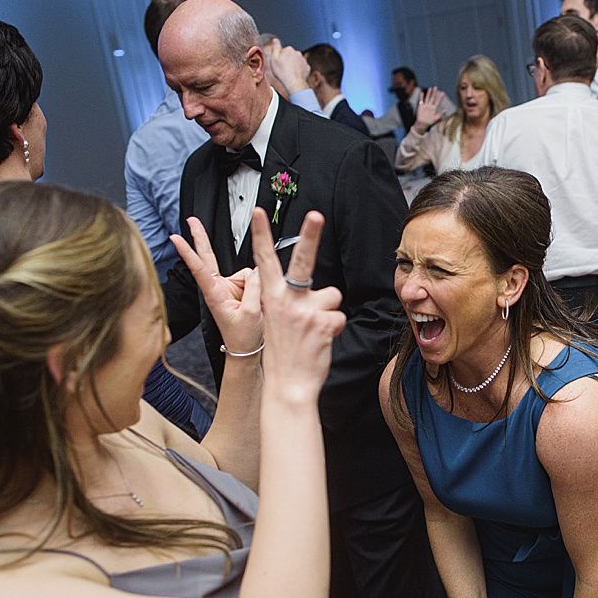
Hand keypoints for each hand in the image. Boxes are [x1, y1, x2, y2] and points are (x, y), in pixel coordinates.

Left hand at [171, 217, 261, 353]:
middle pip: (208, 258)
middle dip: (201, 239)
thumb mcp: (252, 313)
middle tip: (192, 221)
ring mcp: (228, 289)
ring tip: (256, 303)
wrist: (245, 351)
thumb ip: (254, 287)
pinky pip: (251, 279)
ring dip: (253, 283)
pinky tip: (258, 300)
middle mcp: (218, 289)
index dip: (188, 252)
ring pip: (244, 271)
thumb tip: (257, 269)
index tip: (176, 237)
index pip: (199, 268)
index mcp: (215, 294)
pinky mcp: (238, 291)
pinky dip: (257, 286)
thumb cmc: (243, 338)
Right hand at [250, 207, 345, 398]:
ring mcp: (305, 311)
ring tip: (315, 331)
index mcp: (272, 297)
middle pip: (302, 261)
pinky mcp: (323, 323)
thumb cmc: (285, 352)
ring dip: (329, 311)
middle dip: (309, 235)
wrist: (288, 385)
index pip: (265, 261)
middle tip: (315, 215)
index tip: (258, 212)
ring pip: (332, 295)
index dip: (260, 235)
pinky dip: (334, 329)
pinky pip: (339, 317)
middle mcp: (287, 300)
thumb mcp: (278, 321)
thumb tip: (318, 290)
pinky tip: (321, 341)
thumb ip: (292, 300)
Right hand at [264, 37, 310, 93]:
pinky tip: (294, 74)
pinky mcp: (307, 67)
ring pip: (297, 61)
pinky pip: (302, 67)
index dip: (280, 56)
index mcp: (289, 49)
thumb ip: (275, 47)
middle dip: (287, 60)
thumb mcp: (273, 59)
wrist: (294, 83)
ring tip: (289, 72)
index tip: (279, 62)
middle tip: (283, 68)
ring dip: (293, 65)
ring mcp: (303, 60)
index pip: (283, 50)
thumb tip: (275, 40)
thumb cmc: (282, 72)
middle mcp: (298, 53)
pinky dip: (299, 70)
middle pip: (291, 55)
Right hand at [412, 87, 446, 133]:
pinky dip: (421, 97)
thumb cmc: (429, 122)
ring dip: (428, 93)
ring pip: (427, 98)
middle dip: (434, 93)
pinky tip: (421, 92)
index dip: (440, 98)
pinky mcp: (421, 106)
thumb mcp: (436, 118)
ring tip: (430, 88)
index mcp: (434, 108)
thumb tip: (445, 110)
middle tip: (436, 87)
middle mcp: (430, 106)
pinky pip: (421, 101)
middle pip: (432, 98)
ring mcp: (425, 106)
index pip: (438, 102)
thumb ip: (440, 114)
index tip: (443, 93)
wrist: (422, 124)